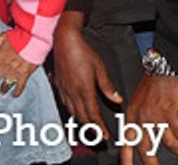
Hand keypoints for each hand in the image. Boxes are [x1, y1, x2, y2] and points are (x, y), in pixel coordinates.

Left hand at [0, 31, 38, 97]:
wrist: (33, 40)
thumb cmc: (18, 37)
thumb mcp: (2, 36)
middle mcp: (5, 66)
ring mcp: (15, 72)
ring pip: (5, 85)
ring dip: (3, 89)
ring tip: (2, 91)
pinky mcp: (25, 75)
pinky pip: (19, 86)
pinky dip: (17, 92)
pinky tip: (14, 95)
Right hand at [52, 12, 120, 134]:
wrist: (65, 40)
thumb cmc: (83, 52)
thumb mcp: (100, 68)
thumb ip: (108, 86)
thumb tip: (117, 99)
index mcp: (85, 89)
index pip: (93, 115)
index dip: (100, 127)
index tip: (105, 135)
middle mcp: (73, 92)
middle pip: (82, 117)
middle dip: (91, 128)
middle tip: (98, 135)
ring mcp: (64, 89)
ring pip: (72, 111)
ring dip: (81, 121)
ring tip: (89, 126)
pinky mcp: (59, 84)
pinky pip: (65, 103)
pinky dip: (72, 110)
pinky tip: (74, 110)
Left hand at [121, 74, 177, 164]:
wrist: (163, 66)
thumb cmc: (152, 83)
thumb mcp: (137, 101)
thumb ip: (138, 120)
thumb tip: (144, 138)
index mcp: (131, 115)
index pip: (126, 141)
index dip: (126, 158)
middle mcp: (142, 117)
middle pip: (146, 149)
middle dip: (152, 164)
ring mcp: (156, 116)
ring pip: (170, 144)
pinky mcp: (171, 113)